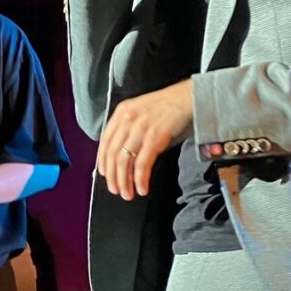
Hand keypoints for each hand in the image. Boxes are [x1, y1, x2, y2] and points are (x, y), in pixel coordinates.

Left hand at [97, 81, 194, 200]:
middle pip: (113, 154)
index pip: (105, 141)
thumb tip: (121, 155)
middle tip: (115, 190)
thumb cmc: (166, 106)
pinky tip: (142, 188)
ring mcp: (141, 128)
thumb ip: (128, 128)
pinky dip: (140, 179)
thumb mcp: (140, 111)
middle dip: (113, 176)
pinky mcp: (155, 137)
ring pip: (125, 161)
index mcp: (121, 112)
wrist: (187, 97)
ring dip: (125, 181)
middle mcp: (128, 120)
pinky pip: (142, 163)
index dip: (103, 161)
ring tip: (128, 193)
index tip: (105, 174)